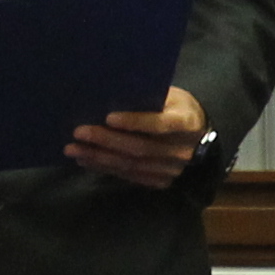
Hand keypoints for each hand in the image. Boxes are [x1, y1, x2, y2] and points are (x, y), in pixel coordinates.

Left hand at [65, 83, 208, 189]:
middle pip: (140, 148)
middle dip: (106, 141)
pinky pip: (130, 176)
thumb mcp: (172, 95)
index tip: (108, 117)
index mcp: (186, 122)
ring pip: (132, 165)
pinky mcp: (161, 180)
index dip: (135, 122)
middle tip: (79, 133)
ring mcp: (171, 169)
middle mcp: (180, 149)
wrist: (201, 136)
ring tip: (74, 150)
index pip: (160, 125)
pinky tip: (87, 161)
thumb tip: (111, 94)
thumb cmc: (179, 108)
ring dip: (100, 158)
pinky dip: (106, 169)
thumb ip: (148, 96)